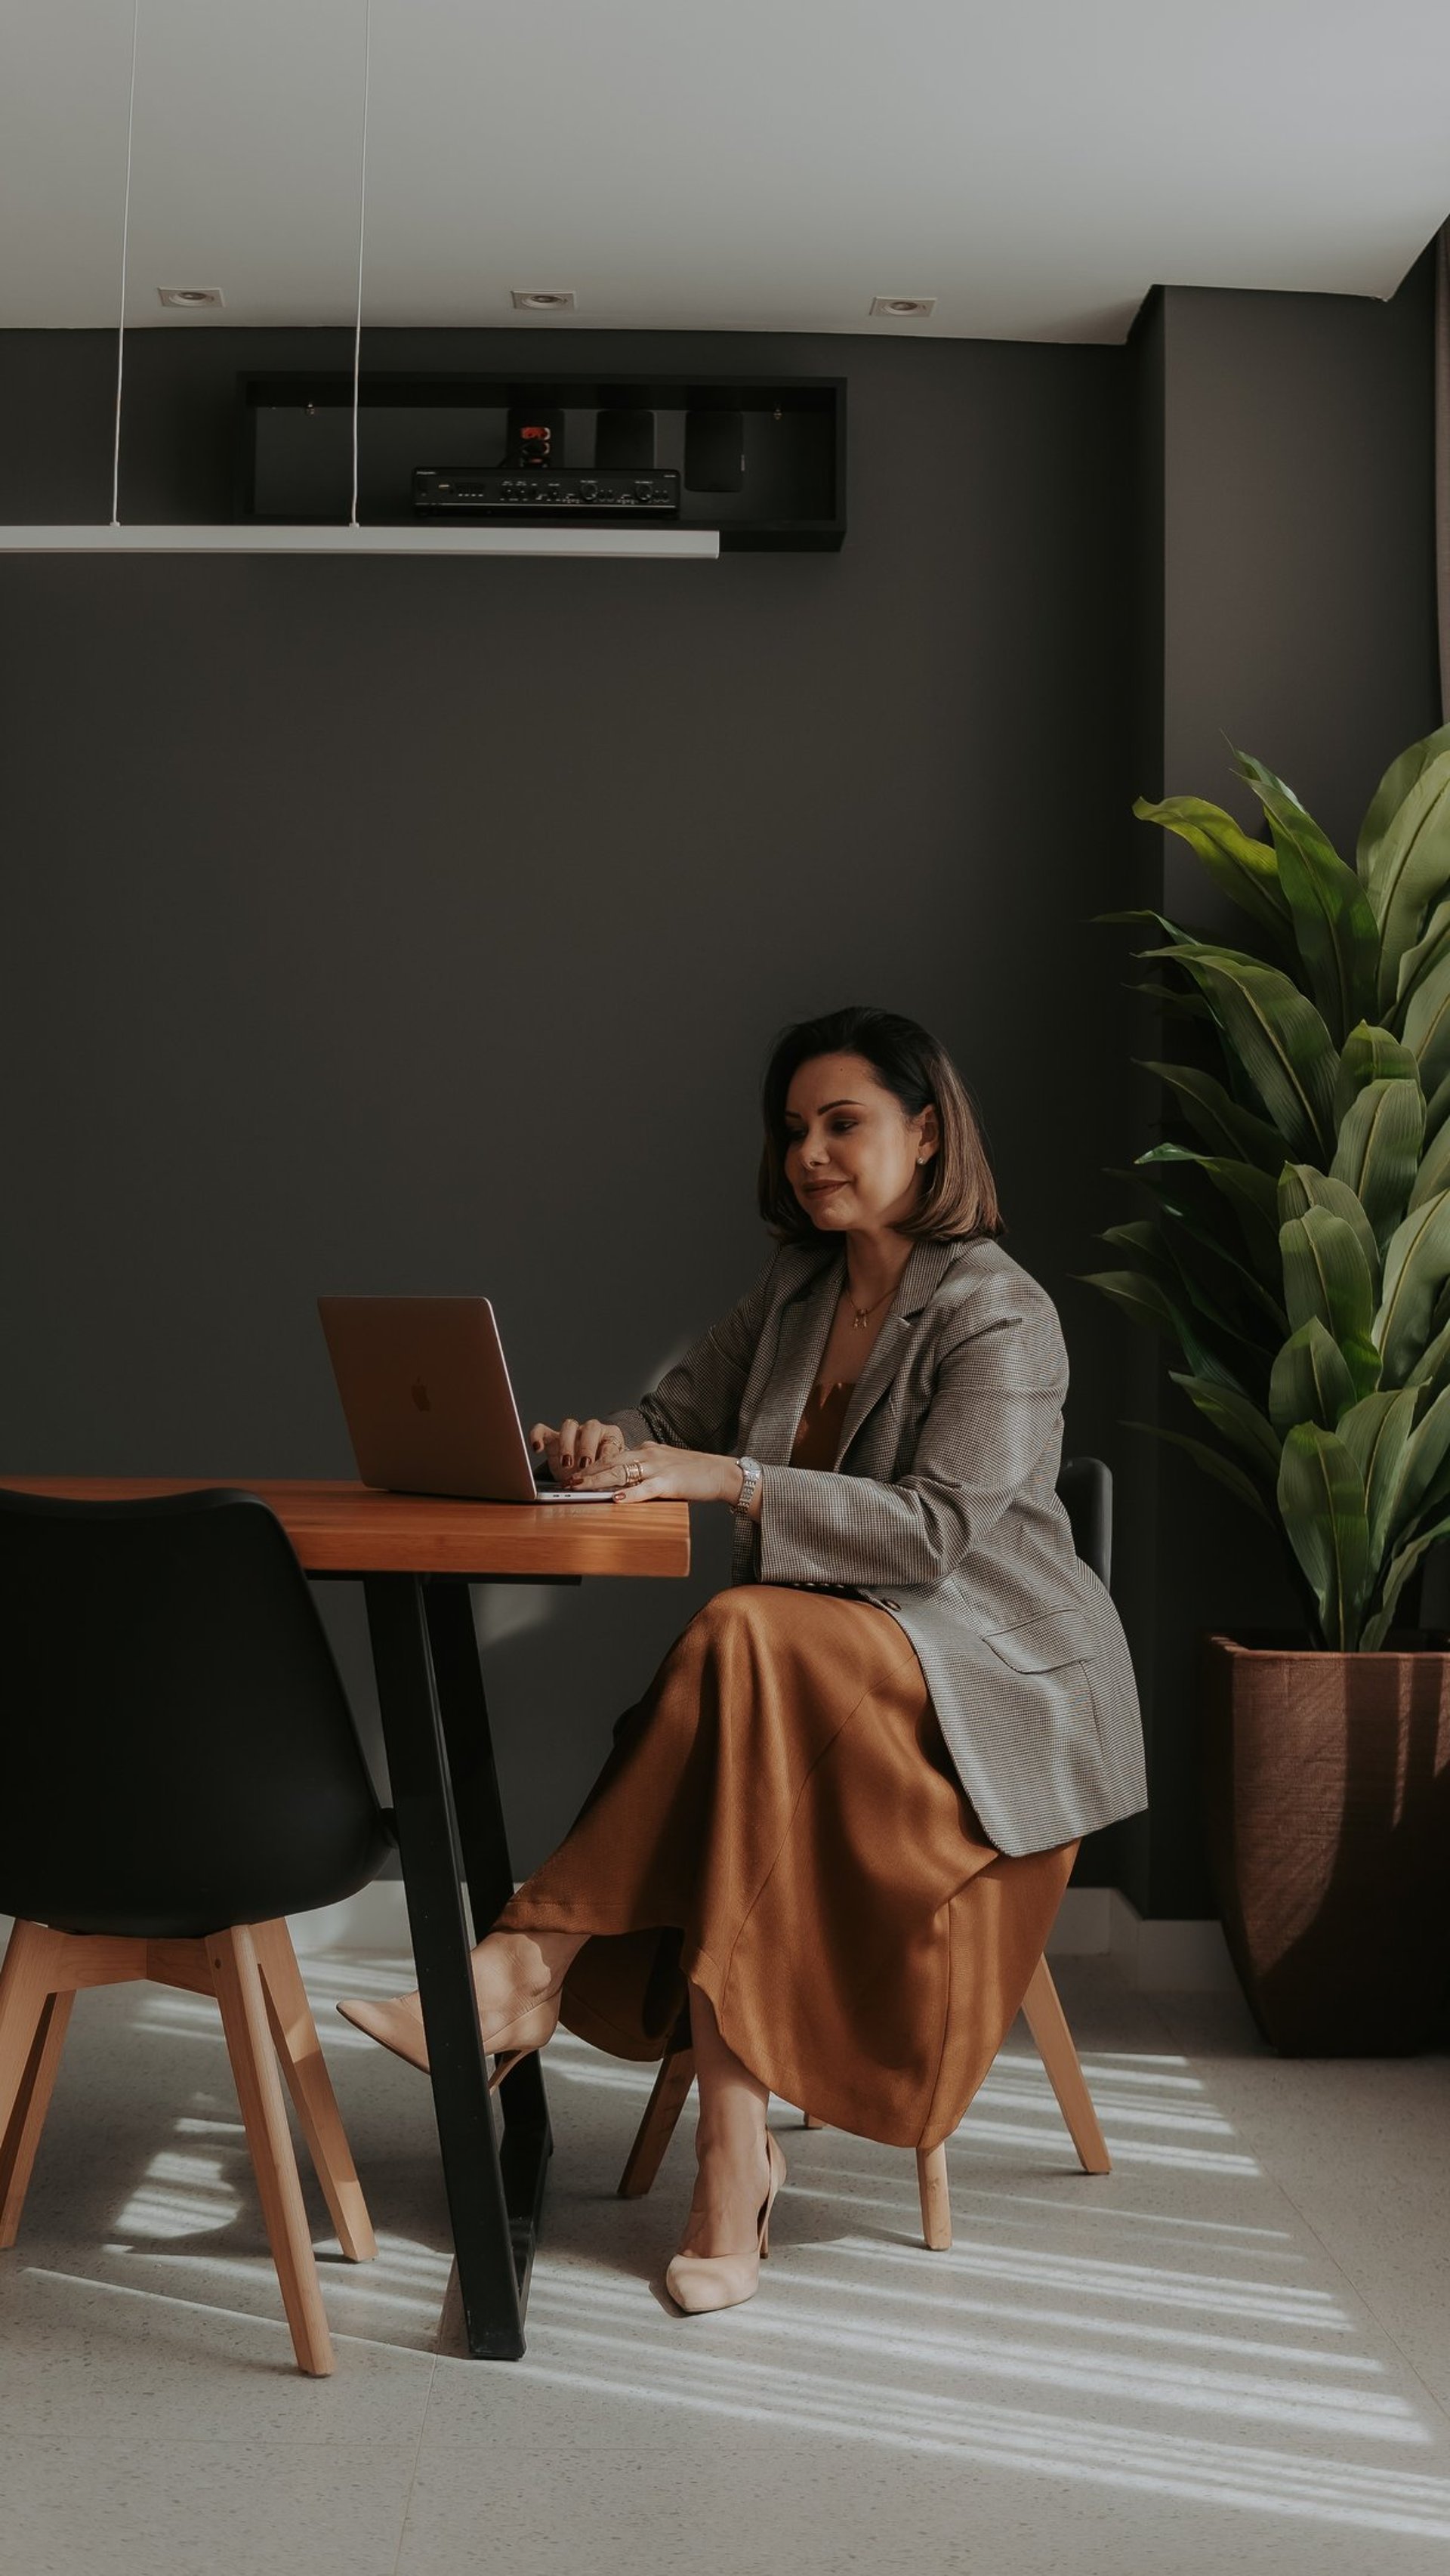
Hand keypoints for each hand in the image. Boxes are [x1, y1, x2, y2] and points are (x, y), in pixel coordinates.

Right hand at [528, 1417, 625, 1485]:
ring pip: (569, 1426)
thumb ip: (612, 1482)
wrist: (589, 1476)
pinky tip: (538, 1448)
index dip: (604, 1465)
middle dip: (587, 1449)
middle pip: (592, 1428)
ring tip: (566, 1463)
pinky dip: (537, 1436)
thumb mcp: (611, 1480)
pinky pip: (542, 1430)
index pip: (610, 1448)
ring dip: (567, 1444)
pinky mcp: (553, 1438)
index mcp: (613, 1439)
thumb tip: (615, 1495)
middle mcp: (593, 1431)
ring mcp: (572, 1433)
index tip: (598, 1479)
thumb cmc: (603, 1475)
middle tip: (583, 1466)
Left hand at [571, 1443, 740, 1506]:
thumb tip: (630, 1466)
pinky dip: (630, 1494)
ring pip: (622, 1471)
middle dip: (587, 1472)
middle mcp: (649, 1455)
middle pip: (611, 1461)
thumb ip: (648, 1461)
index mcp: (647, 1450)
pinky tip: (616, 1498)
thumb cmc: (696, 1471)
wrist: (722, 1473)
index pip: (614, 1455)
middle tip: (567, 1480)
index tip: (575, 1473)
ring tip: (580, 1487)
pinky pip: (645, 1488)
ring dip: (598, 1480)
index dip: (592, 1465)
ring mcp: (658, 1468)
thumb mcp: (667, 1460)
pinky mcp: (670, 1482)